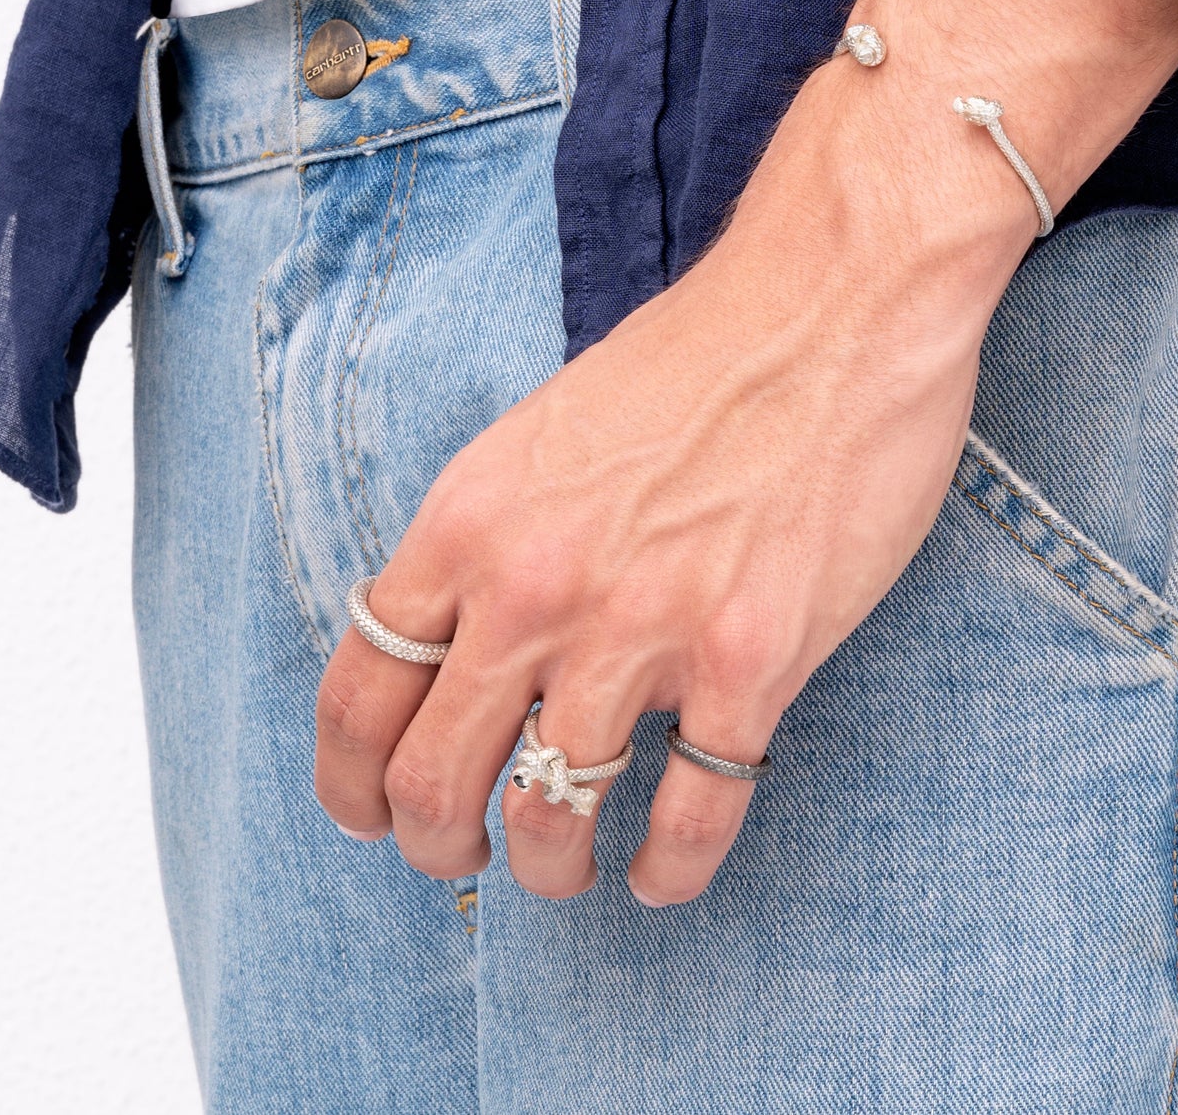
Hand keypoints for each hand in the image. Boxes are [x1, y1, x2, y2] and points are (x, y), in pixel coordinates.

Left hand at [312, 0, 1177, 903]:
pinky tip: (665, 874)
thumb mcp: (544, 435)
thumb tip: (471, 642)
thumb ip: (494, 541)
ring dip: (549, 867)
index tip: (365, 814)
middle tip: (457, 858)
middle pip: (432, 774)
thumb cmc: (695, 358)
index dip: (348, 779)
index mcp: (471, 523)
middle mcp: (537, 586)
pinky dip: (671, 870)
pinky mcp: (751, 659)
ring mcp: (643, 628)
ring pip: (551, 813)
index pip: (359, 689)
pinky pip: (692, 814)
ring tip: (566, 871)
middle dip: (432, 842)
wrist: (829, 302)